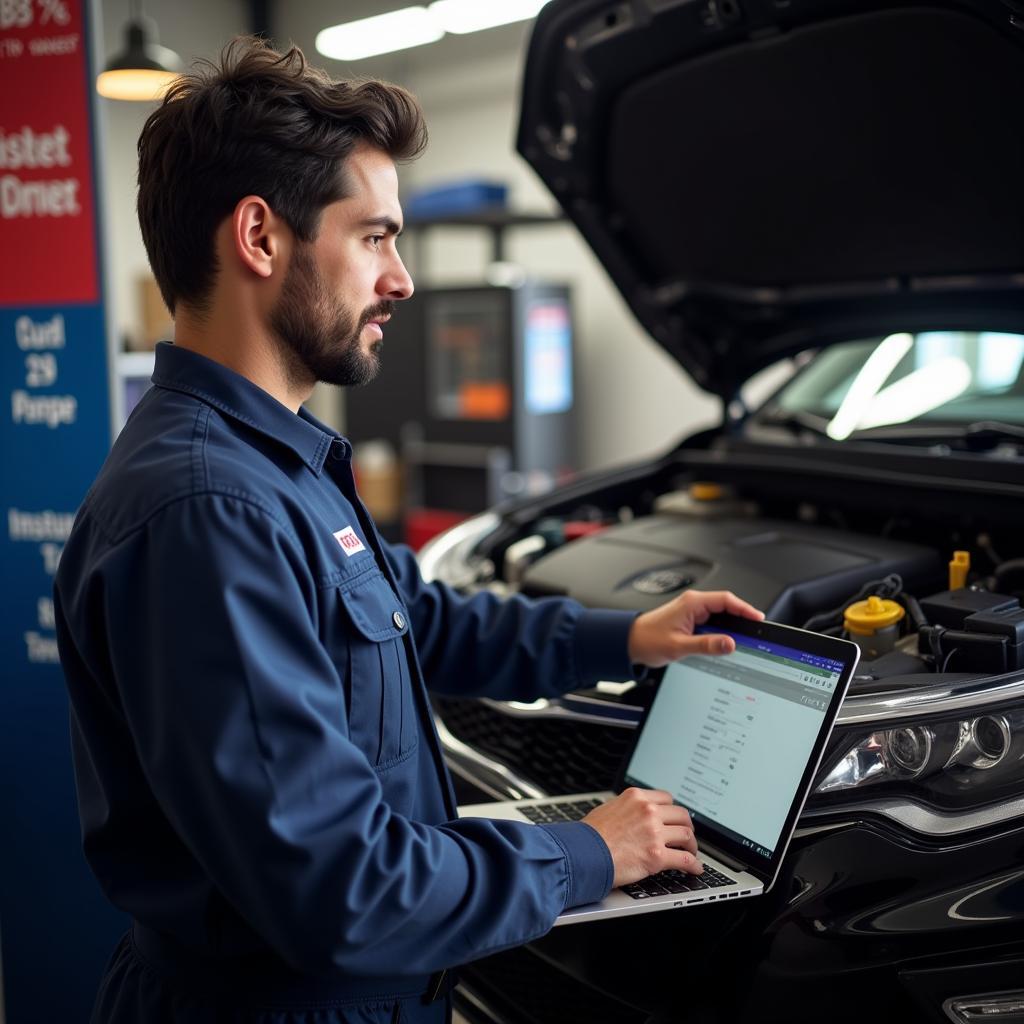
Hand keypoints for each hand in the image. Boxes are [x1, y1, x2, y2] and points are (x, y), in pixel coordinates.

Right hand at [583, 788, 700, 887]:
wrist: (583, 853)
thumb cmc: (589, 835)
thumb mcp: (609, 808)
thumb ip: (627, 808)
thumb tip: (634, 814)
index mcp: (637, 797)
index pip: (667, 799)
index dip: (673, 812)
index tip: (676, 819)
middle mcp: (648, 811)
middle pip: (682, 815)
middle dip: (687, 827)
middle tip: (687, 836)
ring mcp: (654, 833)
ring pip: (686, 835)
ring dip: (692, 846)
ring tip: (691, 853)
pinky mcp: (657, 855)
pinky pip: (685, 859)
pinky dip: (694, 865)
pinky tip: (695, 869)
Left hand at [627, 589, 764, 667]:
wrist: (629, 642)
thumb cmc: (647, 639)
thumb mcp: (679, 646)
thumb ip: (706, 645)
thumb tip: (729, 644)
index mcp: (691, 603)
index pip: (726, 600)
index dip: (744, 608)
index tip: (757, 618)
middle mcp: (692, 604)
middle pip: (726, 607)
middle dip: (741, 619)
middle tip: (756, 633)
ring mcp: (691, 612)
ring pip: (720, 616)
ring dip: (731, 627)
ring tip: (743, 640)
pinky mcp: (690, 621)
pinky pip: (712, 624)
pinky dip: (721, 632)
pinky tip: (725, 643)